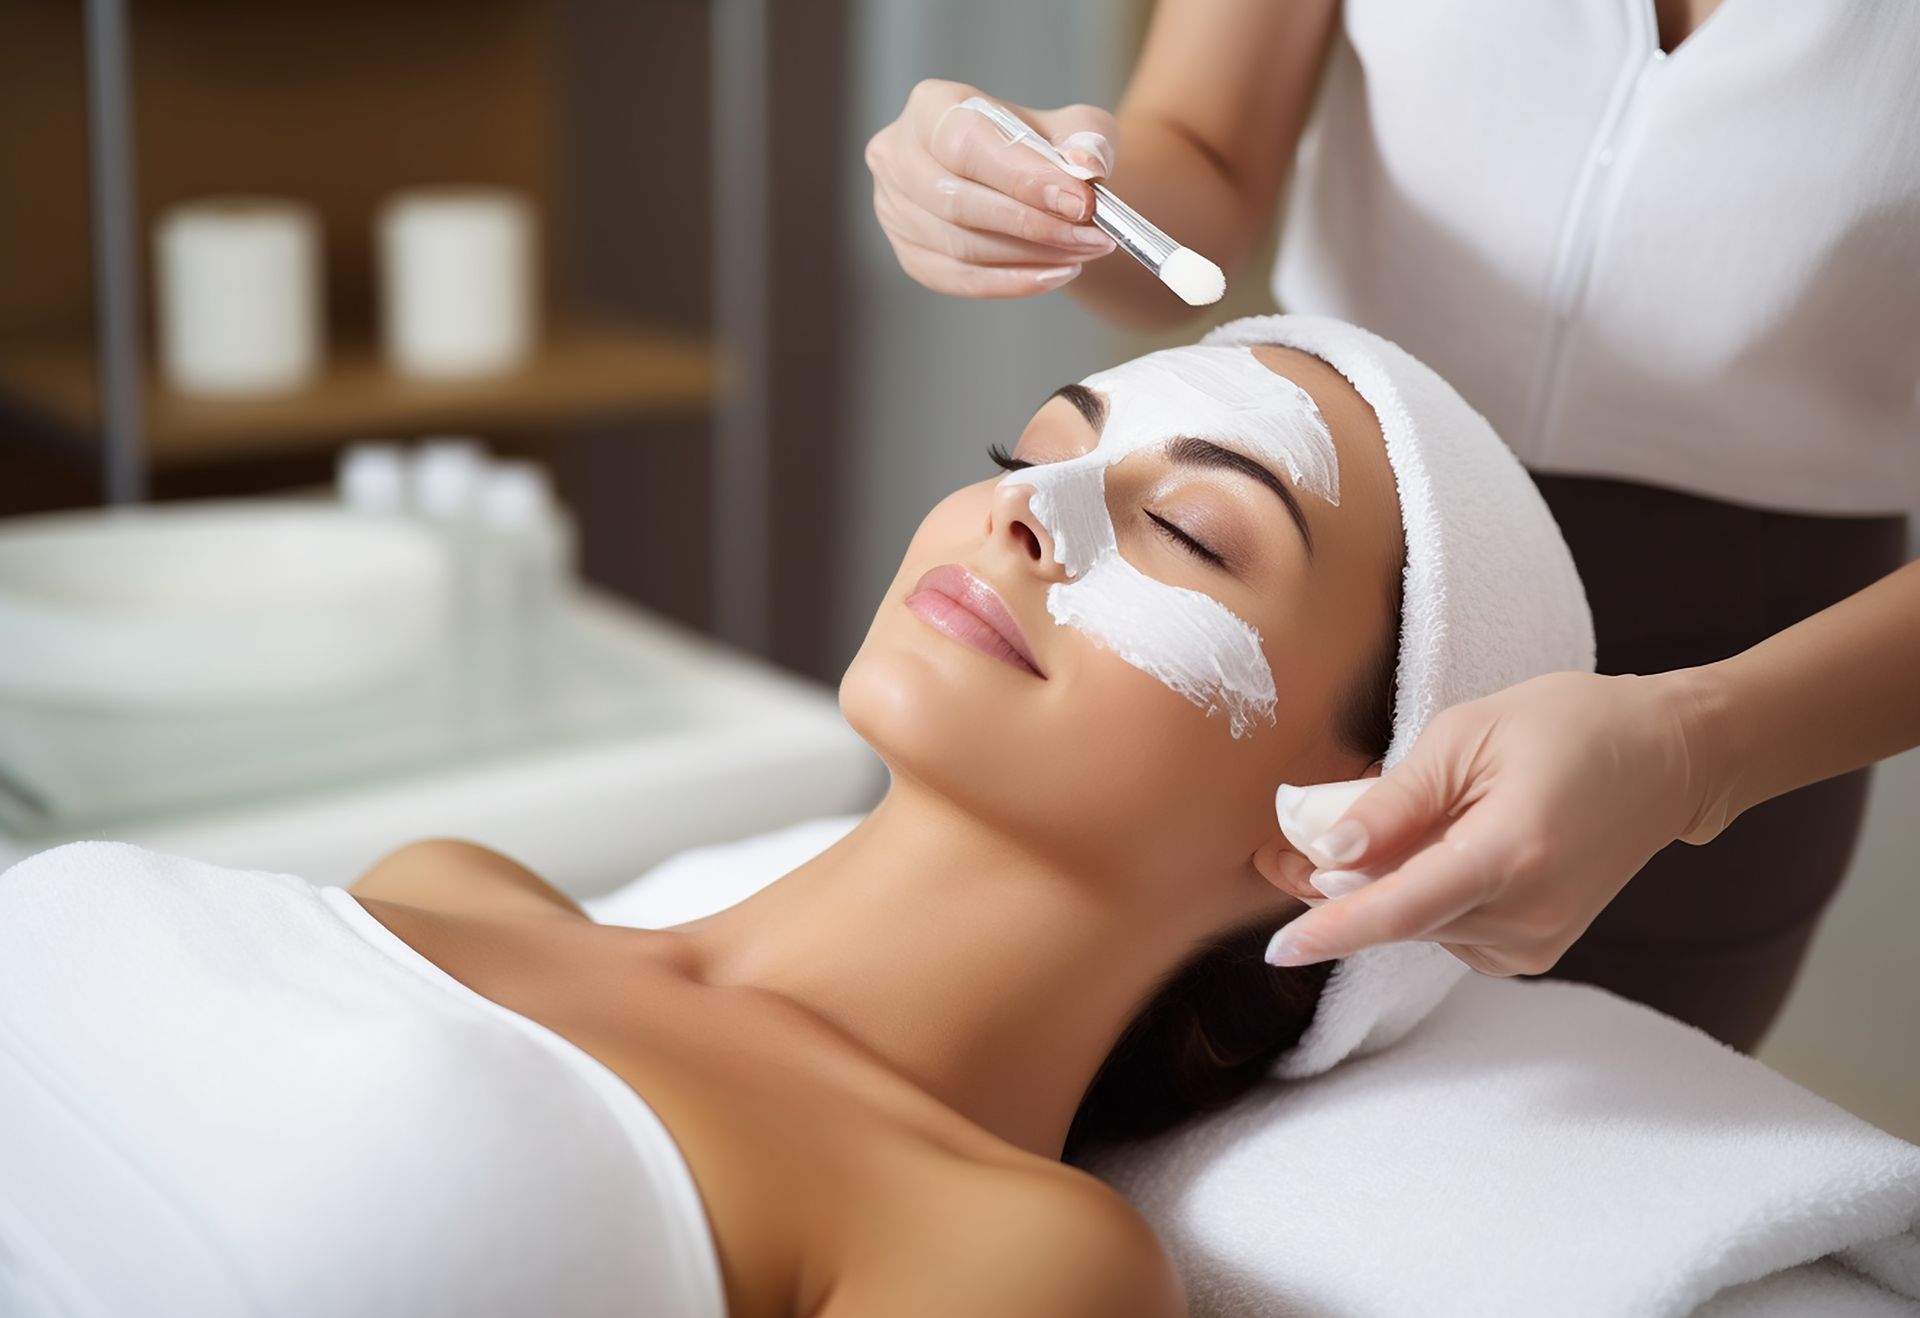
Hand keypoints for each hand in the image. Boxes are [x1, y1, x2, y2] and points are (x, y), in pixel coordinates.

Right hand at [864, 79, 1119, 297]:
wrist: (1024, 178)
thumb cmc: (1041, 144)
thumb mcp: (1075, 125)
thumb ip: (1087, 139)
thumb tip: (1086, 164)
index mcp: (930, 107)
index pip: (966, 144)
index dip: (1022, 177)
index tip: (1079, 202)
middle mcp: (898, 156)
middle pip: (956, 202)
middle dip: (1032, 225)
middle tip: (1091, 236)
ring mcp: (895, 210)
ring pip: (960, 246)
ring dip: (1031, 256)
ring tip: (1083, 251)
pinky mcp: (910, 254)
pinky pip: (960, 279)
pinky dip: (1014, 282)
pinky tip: (1056, 273)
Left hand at [1257, 671, 1727, 974]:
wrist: (1668, 757)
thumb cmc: (1568, 727)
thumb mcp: (1466, 736)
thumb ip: (1394, 802)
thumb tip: (1327, 851)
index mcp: (1510, 855)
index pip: (1401, 910)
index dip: (1332, 930)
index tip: (1277, 946)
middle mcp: (1527, 914)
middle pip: (1400, 919)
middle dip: (1335, 888)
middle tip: (1283, 846)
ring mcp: (1536, 940)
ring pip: (1420, 927)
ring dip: (1381, 887)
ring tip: (1385, 824)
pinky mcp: (1535, 948)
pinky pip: (1449, 931)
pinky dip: (1423, 897)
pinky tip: (1442, 849)